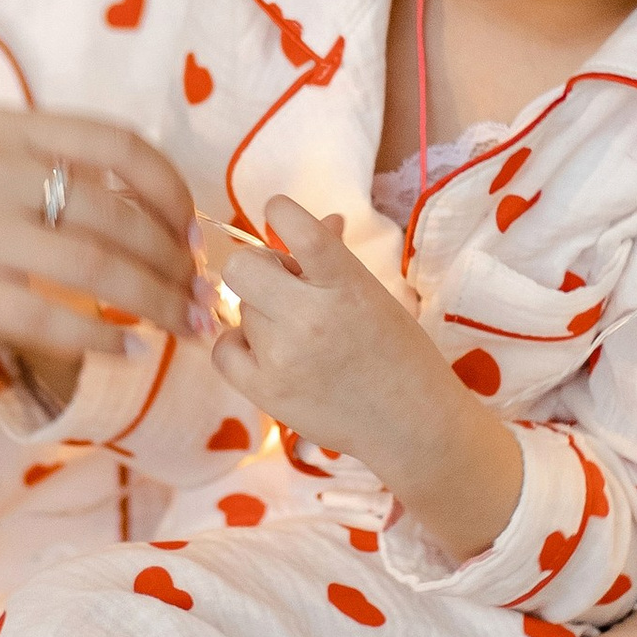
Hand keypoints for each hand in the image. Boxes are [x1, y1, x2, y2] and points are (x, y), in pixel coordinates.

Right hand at [0, 99, 198, 368]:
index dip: (171, 190)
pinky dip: (103, 339)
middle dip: (174, 263)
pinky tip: (130, 351)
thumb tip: (157, 211)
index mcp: (7, 128)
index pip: (117, 145)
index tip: (194, 233)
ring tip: (185, 327)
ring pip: (97, 268)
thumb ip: (52, 172)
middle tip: (203, 296)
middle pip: (117, 215)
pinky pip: (55, 319)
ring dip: (156, 304)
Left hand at [213, 197, 459, 491]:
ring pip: (240, 308)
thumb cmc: (400, 354)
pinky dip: (238, 346)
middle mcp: (309, 315)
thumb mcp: (375, 294)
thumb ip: (338, 255)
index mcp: (344, 282)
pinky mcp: (267, 390)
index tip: (282, 217)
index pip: (293, 224)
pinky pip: (224, 350)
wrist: (412, 424)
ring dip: (261, 313)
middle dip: (258, 269)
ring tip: (297, 335)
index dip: (280, 212)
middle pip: (241, 267)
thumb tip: (323, 219)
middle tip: (283, 286)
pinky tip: (265, 351)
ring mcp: (283, 355)